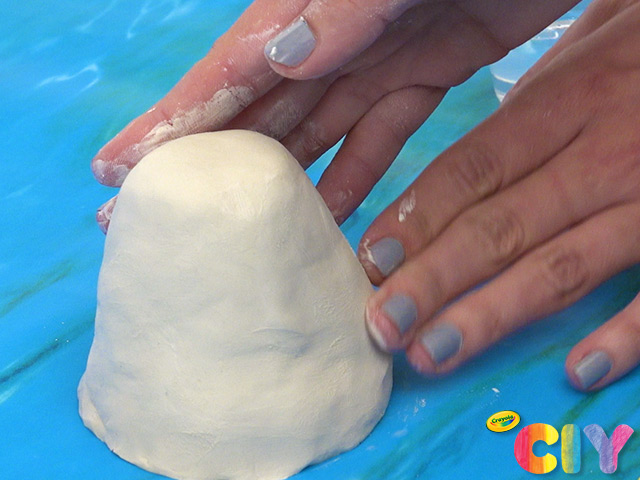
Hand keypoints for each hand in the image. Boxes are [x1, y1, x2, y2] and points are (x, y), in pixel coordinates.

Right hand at [92, 0, 577, 230]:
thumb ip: (348, 6)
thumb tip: (280, 54)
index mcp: (310, 9)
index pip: (225, 74)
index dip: (170, 123)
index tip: (117, 170)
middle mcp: (331, 38)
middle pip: (251, 113)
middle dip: (200, 166)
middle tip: (149, 218)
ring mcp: (375, 60)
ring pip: (308, 133)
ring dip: (268, 183)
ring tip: (227, 235)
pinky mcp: (423, 75)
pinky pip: (377, 138)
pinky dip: (353, 177)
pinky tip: (325, 220)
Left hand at [360, 0, 639, 391]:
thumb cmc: (635, 53)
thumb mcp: (572, 59)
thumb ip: (514, 120)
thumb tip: (440, 185)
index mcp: (562, 103)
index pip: (472, 170)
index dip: (416, 219)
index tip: (370, 263)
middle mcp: (601, 154)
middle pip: (500, 227)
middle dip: (433, 282)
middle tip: (383, 327)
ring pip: (561, 266)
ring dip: (491, 316)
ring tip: (433, 353)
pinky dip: (624, 335)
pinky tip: (578, 371)